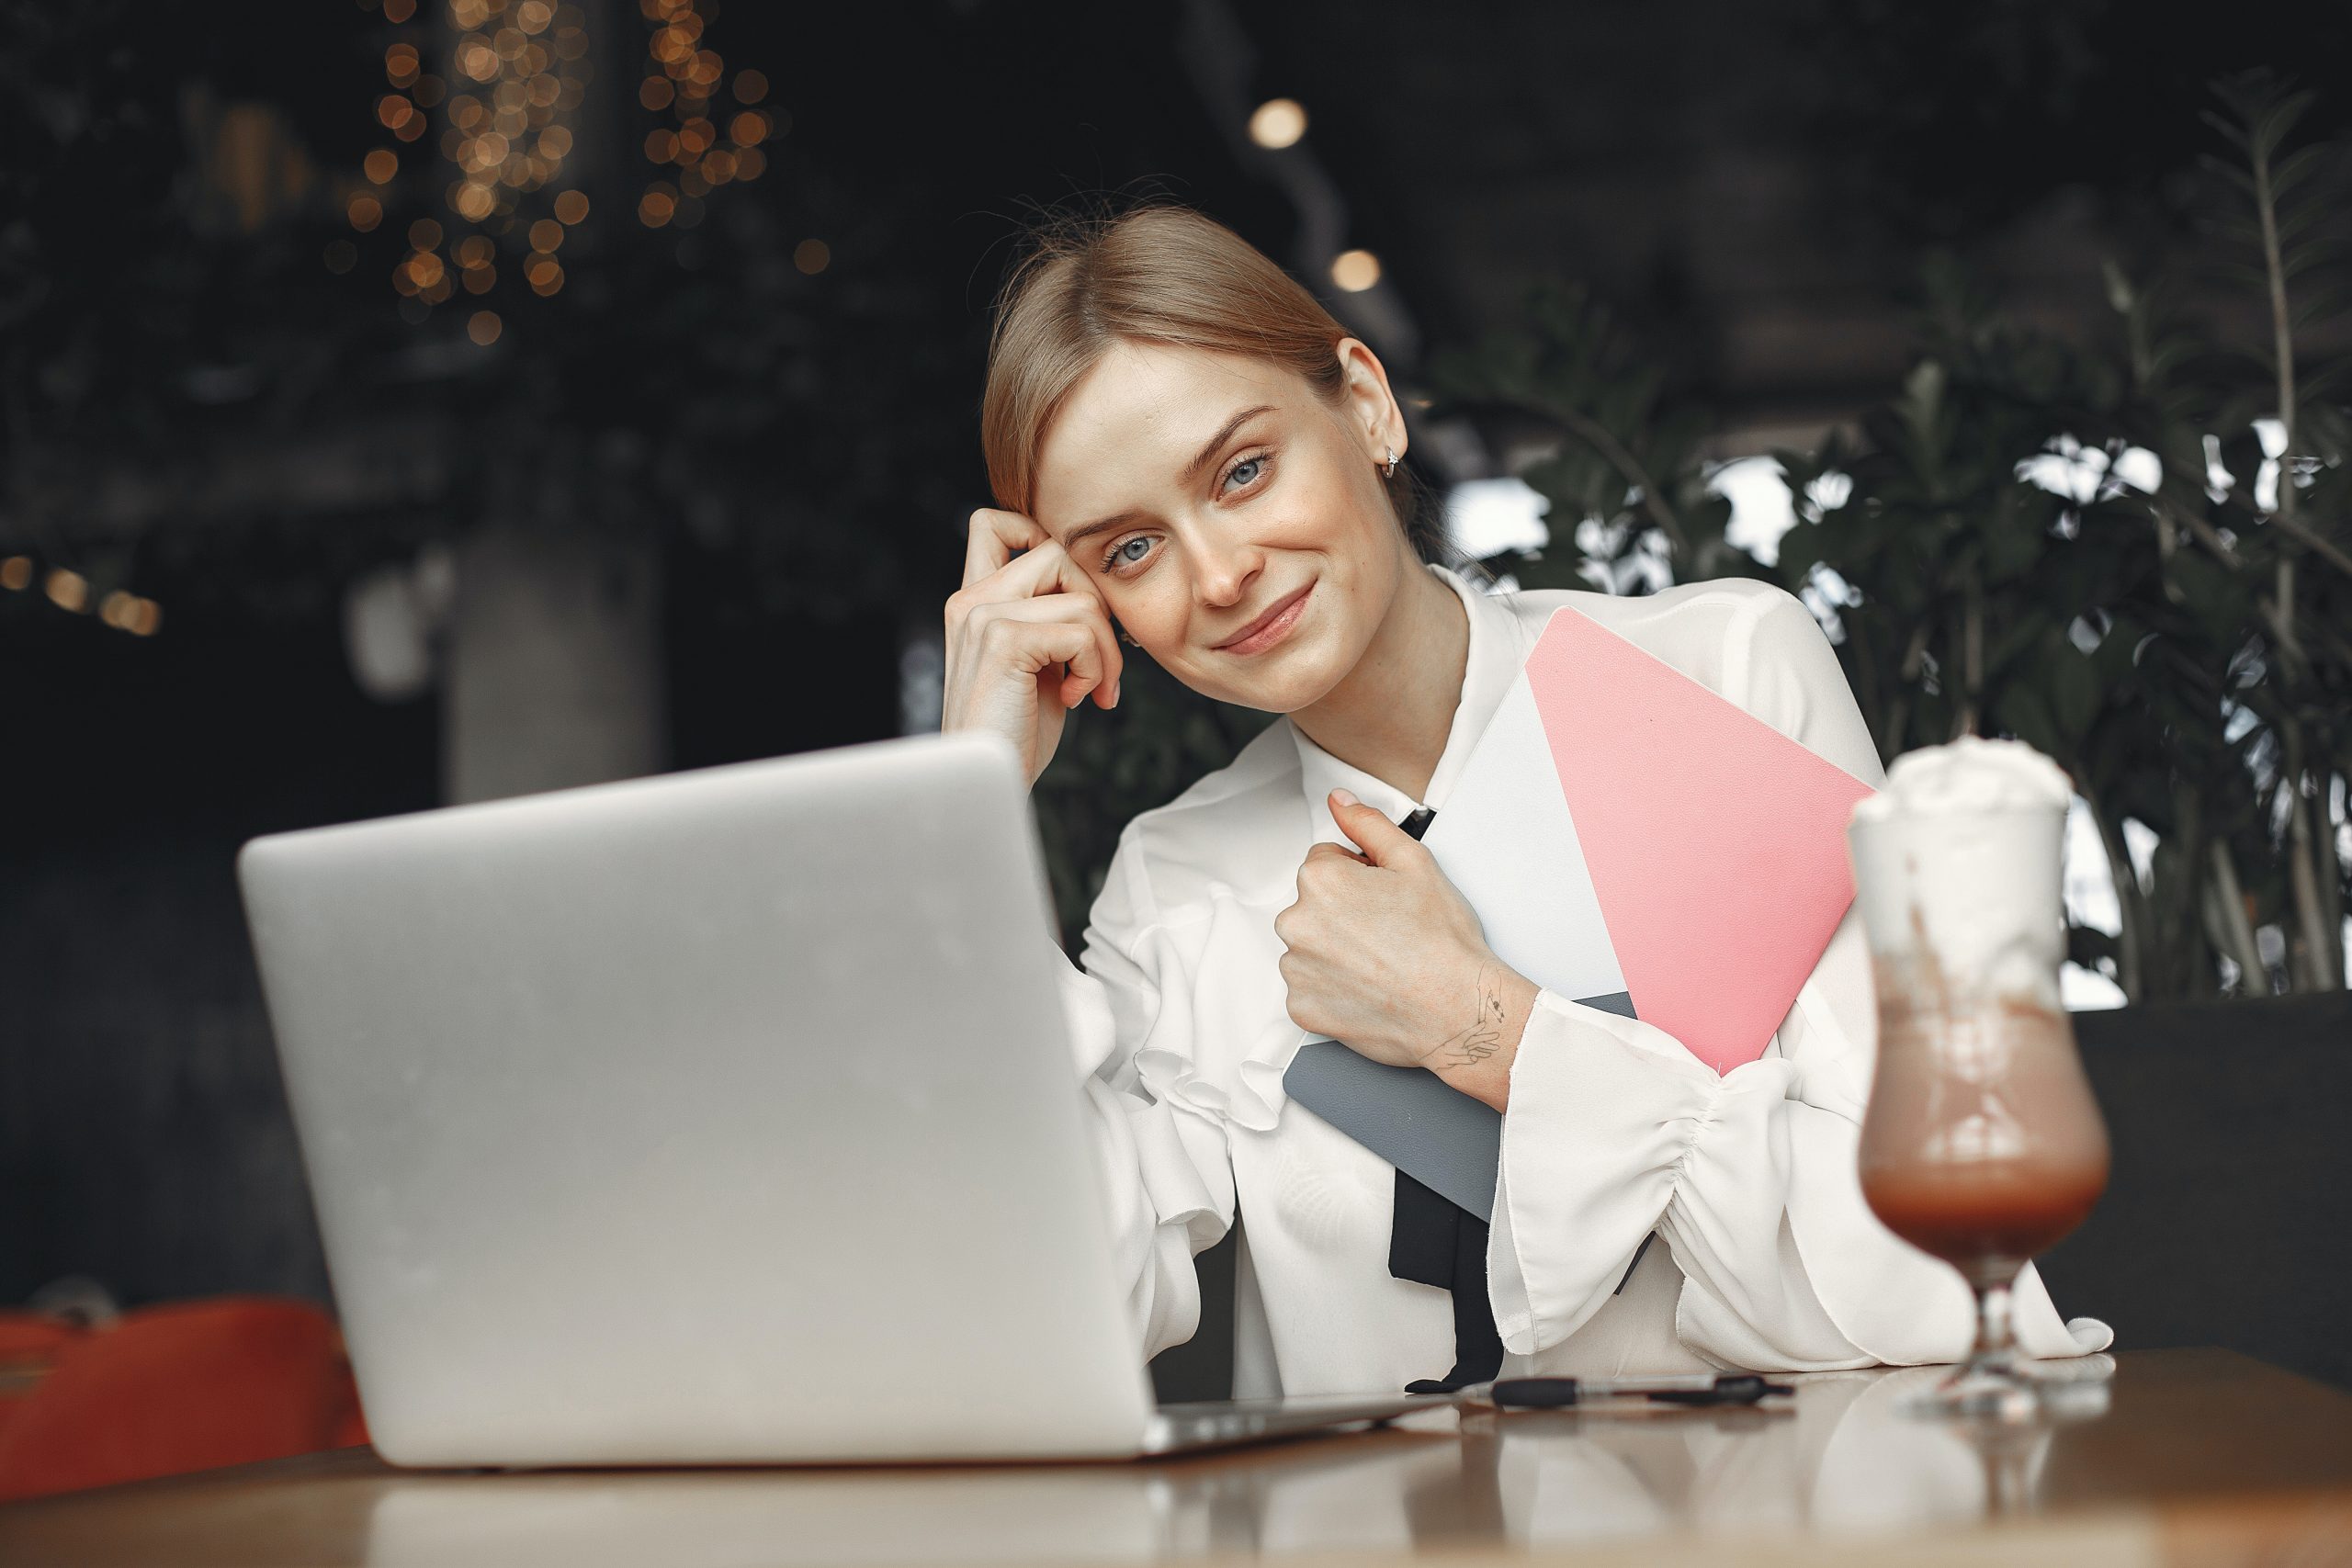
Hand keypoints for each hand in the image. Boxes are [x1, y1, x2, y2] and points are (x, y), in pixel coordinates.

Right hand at [941, 508, 1123, 787]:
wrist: (983, 783)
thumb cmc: (1012, 732)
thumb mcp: (1031, 665)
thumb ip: (1044, 620)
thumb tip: (1095, 593)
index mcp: (971, 602)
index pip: (993, 523)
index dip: (1040, 535)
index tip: (1070, 594)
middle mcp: (970, 601)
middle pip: (1057, 551)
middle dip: (1096, 605)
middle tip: (1100, 663)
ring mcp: (984, 617)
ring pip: (1081, 597)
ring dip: (1106, 649)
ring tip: (1091, 689)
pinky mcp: (1004, 641)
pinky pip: (1082, 631)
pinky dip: (1097, 668)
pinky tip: (1078, 700)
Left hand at [1273, 790, 1538, 1108]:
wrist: (1459, 1008)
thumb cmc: (1442, 941)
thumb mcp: (1414, 861)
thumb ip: (1368, 824)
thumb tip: (1339, 802)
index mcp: (1319, 879)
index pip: (1325, 861)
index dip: (1360, 876)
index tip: (1384, 899)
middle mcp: (1296, 923)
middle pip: (1313, 904)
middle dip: (1343, 912)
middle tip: (1388, 932)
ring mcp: (1296, 970)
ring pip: (1311, 947)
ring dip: (1336, 951)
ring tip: (1382, 962)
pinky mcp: (1303, 1008)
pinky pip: (1311, 989)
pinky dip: (1333, 989)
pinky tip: (1369, 988)